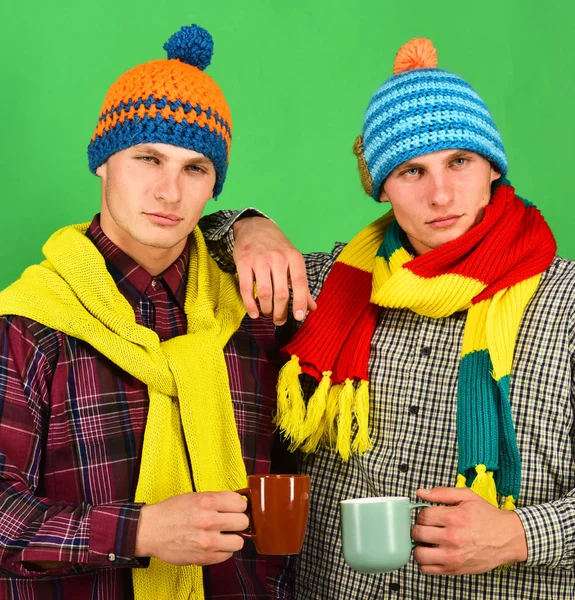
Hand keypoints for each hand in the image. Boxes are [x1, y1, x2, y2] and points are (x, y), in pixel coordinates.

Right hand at [135, 491, 248, 565]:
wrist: (150, 530)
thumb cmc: (171, 512)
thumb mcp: (194, 496)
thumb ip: (216, 500)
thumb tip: (237, 504)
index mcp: (207, 501)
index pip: (240, 503)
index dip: (239, 505)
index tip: (234, 508)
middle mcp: (209, 520)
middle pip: (243, 521)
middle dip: (238, 521)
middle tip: (231, 522)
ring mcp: (207, 541)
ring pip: (239, 542)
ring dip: (233, 538)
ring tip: (225, 535)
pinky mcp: (203, 557)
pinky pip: (227, 555)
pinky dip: (223, 551)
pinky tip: (215, 545)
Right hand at [232, 217, 316, 324]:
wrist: (255, 227)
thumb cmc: (278, 247)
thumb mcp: (293, 261)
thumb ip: (302, 285)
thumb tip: (312, 308)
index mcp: (294, 257)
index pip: (300, 284)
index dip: (300, 302)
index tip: (299, 317)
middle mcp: (278, 258)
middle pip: (281, 293)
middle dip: (281, 312)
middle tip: (279, 321)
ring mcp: (260, 260)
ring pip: (265, 293)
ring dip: (266, 309)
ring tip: (267, 314)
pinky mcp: (243, 263)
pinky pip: (247, 289)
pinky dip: (250, 304)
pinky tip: (254, 313)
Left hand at [411, 487, 527, 574]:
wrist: (507, 538)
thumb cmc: (487, 516)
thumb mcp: (467, 496)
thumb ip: (442, 492)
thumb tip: (420, 493)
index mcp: (454, 517)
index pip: (422, 516)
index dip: (422, 514)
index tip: (428, 516)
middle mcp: (452, 538)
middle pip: (418, 533)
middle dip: (419, 528)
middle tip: (426, 527)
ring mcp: (453, 556)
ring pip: (419, 554)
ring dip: (419, 546)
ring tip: (426, 541)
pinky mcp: (454, 570)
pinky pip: (427, 569)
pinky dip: (425, 562)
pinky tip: (432, 553)